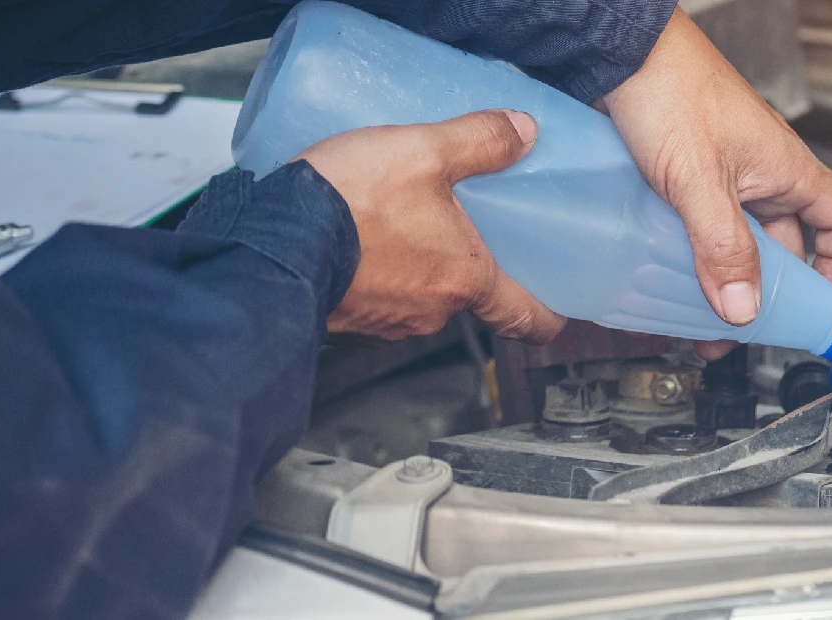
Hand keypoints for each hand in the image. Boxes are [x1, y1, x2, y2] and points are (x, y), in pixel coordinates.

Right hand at [296, 109, 567, 345]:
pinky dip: (378, 272)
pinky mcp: (349, 319)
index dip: (549, 315)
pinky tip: (362, 236)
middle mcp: (431, 311)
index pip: (526, 317)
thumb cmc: (350, 205)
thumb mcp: (424, 151)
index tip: (559, 309)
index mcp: (465, 279)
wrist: (272, 242)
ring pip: (421, 294)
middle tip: (460, 225)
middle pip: (469, 295)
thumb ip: (480, 139)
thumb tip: (522, 132)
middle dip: (467, 262)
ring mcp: (387, 321)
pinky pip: (379, 296)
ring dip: (418, 265)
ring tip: (401, 221)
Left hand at [601, 8, 831, 359]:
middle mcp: (761, 171)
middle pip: (783, 242)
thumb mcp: (700, 179)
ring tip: (697, 309)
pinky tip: (666, 272)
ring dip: (722, 274)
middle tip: (741, 324)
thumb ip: (722, 245)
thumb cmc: (669, 88)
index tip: (824, 301)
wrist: (617, 55)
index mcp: (787, 168)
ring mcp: (723, 173)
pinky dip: (691, 253)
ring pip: (736, 236)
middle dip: (764, 287)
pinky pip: (701, 224)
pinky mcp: (685, 172)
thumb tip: (743, 307)